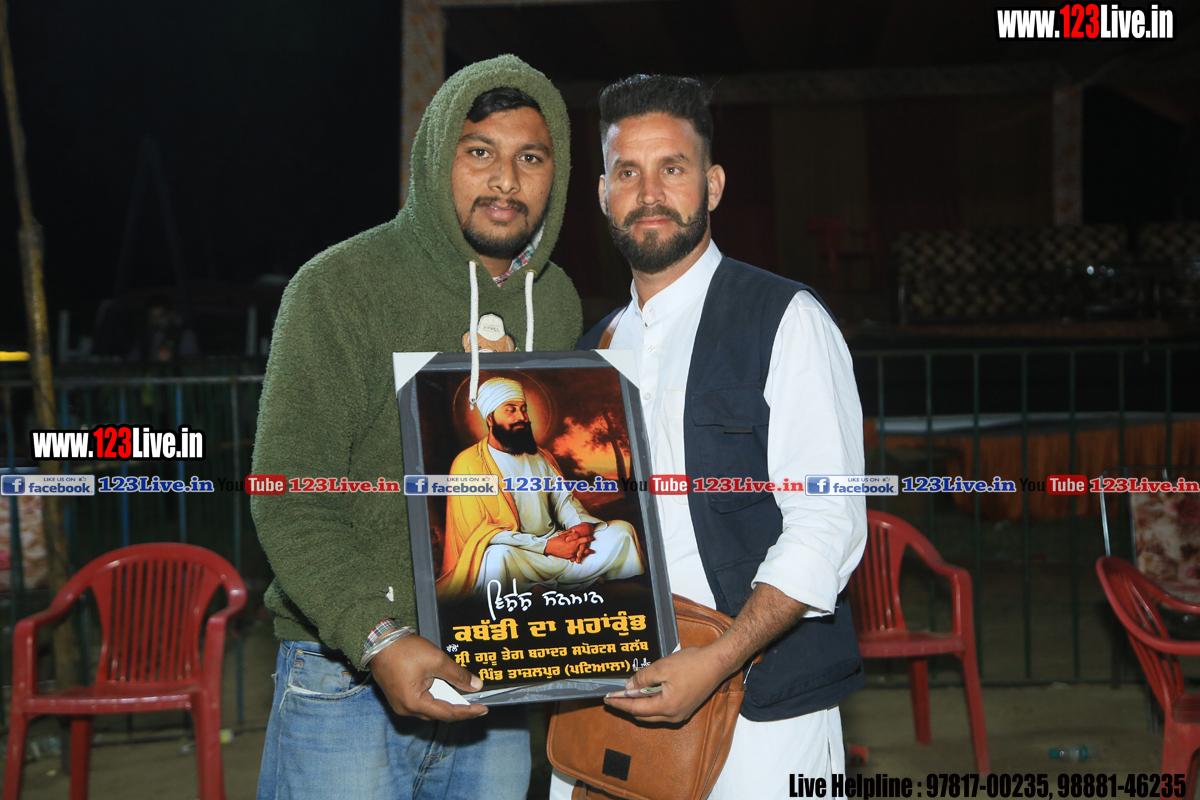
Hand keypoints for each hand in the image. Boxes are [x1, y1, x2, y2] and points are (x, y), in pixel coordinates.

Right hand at [368, 634, 488, 721]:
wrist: (378, 642)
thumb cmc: (404, 650)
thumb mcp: (436, 660)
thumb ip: (458, 675)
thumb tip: (476, 685)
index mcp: (414, 703)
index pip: (447, 713)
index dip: (467, 712)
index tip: (483, 710)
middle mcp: (406, 709)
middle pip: (438, 713)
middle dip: (458, 708)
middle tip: (476, 703)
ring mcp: (400, 703)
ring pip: (429, 708)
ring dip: (446, 701)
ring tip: (463, 695)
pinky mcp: (398, 696)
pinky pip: (420, 701)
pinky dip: (434, 696)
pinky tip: (445, 688)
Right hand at [545, 524, 594, 561]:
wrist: (549, 548)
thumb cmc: (556, 540)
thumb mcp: (564, 535)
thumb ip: (571, 534)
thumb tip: (576, 531)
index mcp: (574, 542)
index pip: (584, 540)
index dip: (589, 538)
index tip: (592, 537)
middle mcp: (574, 549)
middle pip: (584, 549)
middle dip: (589, 549)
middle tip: (594, 550)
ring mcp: (571, 554)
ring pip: (581, 554)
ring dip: (585, 554)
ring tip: (589, 554)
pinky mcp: (568, 557)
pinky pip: (575, 557)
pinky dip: (578, 557)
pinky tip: (580, 557)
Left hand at [602, 645, 730, 723]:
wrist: (717, 664)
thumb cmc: (693, 664)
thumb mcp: (663, 667)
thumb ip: (644, 678)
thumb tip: (629, 687)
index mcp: (667, 707)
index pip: (636, 708)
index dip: (620, 703)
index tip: (607, 699)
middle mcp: (673, 716)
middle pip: (643, 715)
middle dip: (627, 705)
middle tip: (614, 696)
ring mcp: (680, 714)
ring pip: (652, 714)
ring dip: (639, 704)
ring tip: (627, 693)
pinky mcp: (685, 708)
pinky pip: (662, 710)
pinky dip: (651, 703)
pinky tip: (646, 692)